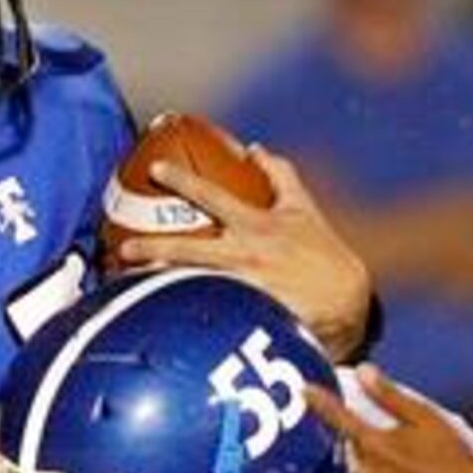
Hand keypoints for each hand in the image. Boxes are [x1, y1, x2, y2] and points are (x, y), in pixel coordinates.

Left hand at [110, 147, 376, 363]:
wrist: (349, 303)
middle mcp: (248, 256)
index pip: (215, 197)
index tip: (156, 169)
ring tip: (127, 288)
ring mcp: (248, 291)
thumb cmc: (324, 254)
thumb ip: (279, 176)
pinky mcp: (252, 321)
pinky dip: (187, 319)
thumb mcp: (305, 209)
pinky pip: (214, 319)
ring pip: (196, 287)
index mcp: (258, 225)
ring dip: (160, 287)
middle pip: (192, 250)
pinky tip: (161, 323)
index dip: (184, 181)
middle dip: (155, 247)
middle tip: (124, 248)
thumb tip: (254, 148)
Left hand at [305, 364, 472, 472]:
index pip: (339, 419)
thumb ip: (389, 396)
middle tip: (404, 448)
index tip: (306, 391)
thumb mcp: (424, 418)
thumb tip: (364, 372)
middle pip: (355, 454)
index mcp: (374, 446)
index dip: (321, 403)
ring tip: (413, 472)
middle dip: (372, 447)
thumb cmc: (453, 458)